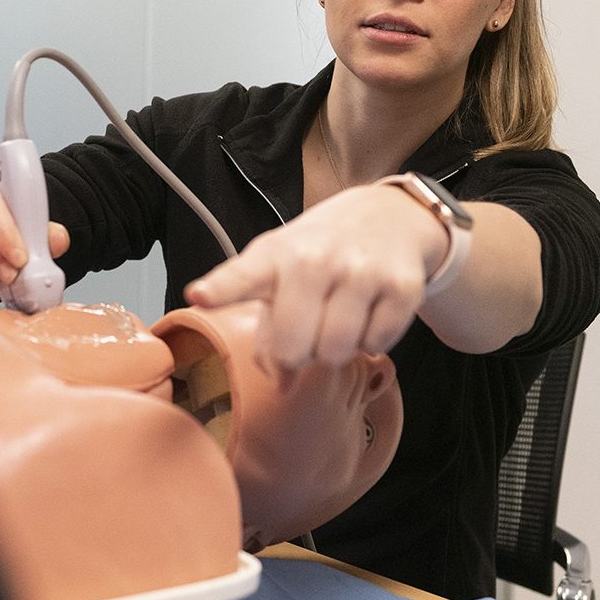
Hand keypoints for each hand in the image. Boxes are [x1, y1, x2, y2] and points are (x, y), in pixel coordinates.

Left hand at [184, 185, 446, 369]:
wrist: (388, 216)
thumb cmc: (320, 251)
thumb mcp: (280, 269)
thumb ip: (266, 324)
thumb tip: (279, 382)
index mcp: (274, 255)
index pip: (243, 276)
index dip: (220, 289)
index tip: (199, 295)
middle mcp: (315, 259)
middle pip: (294, 348)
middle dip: (297, 355)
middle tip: (305, 332)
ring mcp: (361, 271)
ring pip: (336, 352)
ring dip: (335, 350)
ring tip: (336, 319)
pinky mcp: (401, 286)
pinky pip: (377, 345)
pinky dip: (371, 340)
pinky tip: (367, 312)